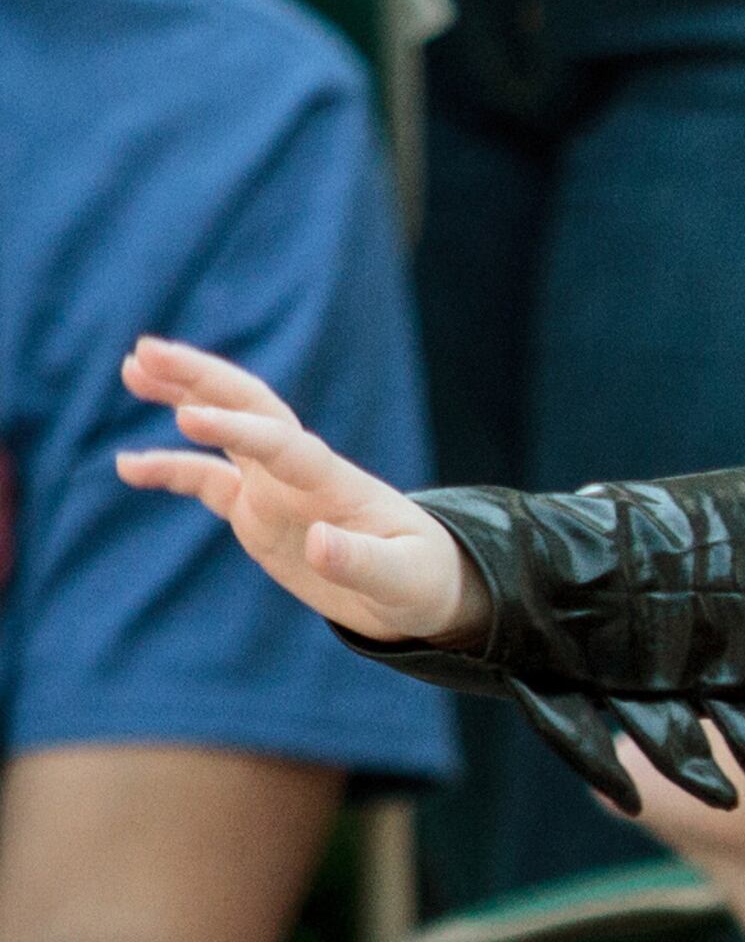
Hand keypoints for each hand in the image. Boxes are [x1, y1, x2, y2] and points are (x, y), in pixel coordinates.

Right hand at [114, 338, 476, 642]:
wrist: (421, 591)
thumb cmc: (420, 582)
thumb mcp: (402, 580)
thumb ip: (362, 562)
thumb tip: (319, 542)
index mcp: (335, 482)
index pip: (281, 443)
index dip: (237, 429)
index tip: (189, 417)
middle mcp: (301, 473)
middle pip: (250, 407)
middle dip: (202, 378)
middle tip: (147, 350)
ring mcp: (277, 488)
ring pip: (225, 429)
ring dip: (183, 395)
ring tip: (132, 366)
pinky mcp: (259, 510)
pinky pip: (206, 480)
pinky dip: (169, 468)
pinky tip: (126, 464)